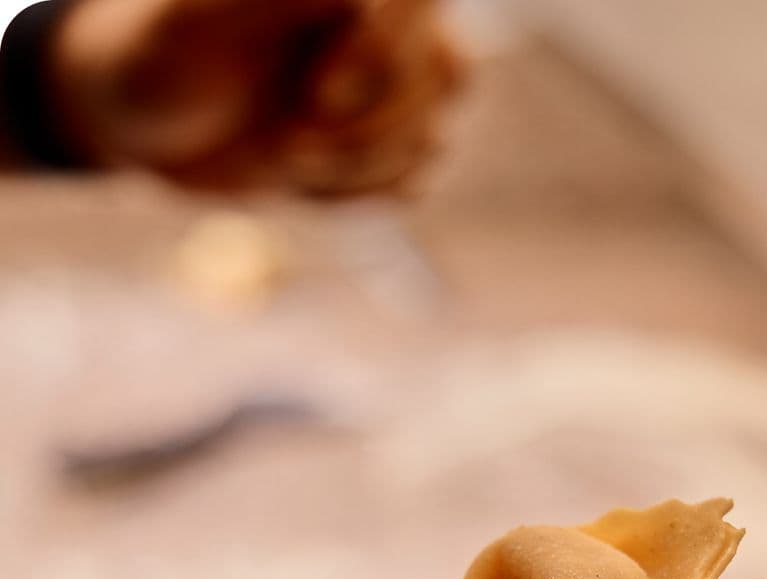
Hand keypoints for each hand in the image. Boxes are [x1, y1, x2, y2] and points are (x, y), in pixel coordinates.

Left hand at [49, 0, 461, 190]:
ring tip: (285, 159)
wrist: (148, 127)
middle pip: (444, 69)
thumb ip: (274, 3)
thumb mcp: (195, 20)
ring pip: (433, 132)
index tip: (318, 96)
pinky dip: (360, 196)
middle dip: (365, 128)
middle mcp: (379, 20)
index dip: (385, 51)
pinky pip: (414, 179)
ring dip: (357, 167)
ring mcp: (388, 84)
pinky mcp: (383, 144)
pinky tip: (304, 182)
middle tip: (287, 143)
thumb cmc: (155, 58)